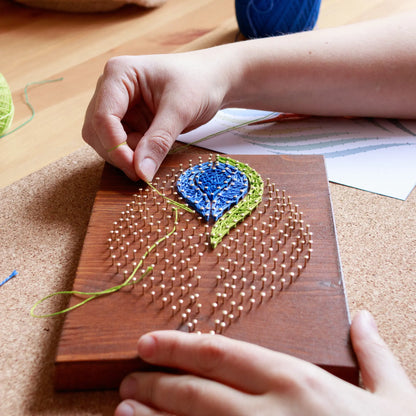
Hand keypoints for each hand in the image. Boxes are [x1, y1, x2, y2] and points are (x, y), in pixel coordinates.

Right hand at [82, 51, 229, 180]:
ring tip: (152, 155)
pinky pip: (120, 145)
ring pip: (105, 142)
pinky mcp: (128, 121)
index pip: (102, 117)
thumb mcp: (180, 110)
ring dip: (125, 156)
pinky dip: (132, 155)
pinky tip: (151, 152)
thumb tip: (141, 172)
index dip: (115, 147)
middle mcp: (111, 89)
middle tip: (142, 172)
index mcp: (119, 74)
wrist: (212, 80)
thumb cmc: (198, 83)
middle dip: (117, 154)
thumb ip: (159, 141)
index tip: (134, 169)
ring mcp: (118, 107)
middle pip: (97, 131)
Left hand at [114, 311, 415, 415]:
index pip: (220, 353)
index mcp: (295, 381)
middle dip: (155, 385)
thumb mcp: (395, 398)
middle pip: (195, 391)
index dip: (178, 346)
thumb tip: (363, 317)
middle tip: (128, 382)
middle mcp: (268, 413)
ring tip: (122, 413)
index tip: (148, 343)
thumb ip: (373, 354)